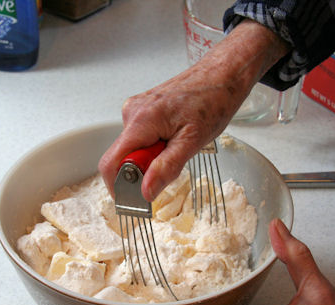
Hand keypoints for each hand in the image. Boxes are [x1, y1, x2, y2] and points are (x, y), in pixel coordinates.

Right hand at [98, 20, 288, 201]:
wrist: (223, 74)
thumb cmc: (213, 101)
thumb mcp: (193, 142)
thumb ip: (166, 168)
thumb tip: (145, 192)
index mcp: (141, 121)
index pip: (111, 163)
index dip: (119, 187)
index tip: (136, 199)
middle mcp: (132, 113)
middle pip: (122, 157)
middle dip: (144, 168)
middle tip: (174, 160)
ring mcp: (136, 109)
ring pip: (133, 148)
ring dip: (152, 156)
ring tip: (180, 143)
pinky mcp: (142, 109)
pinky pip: (140, 137)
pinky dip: (155, 144)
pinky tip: (176, 135)